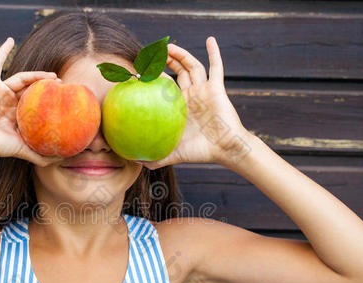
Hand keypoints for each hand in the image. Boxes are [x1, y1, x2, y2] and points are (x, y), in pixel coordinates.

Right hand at [0, 36, 62, 165]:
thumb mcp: (21, 149)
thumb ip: (37, 155)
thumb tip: (58, 160)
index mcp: (15, 114)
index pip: (35, 103)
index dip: (48, 100)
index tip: (63, 99)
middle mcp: (9, 102)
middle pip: (31, 89)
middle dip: (46, 86)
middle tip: (62, 86)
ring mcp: (0, 92)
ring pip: (21, 78)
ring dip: (36, 75)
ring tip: (52, 76)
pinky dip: (2, 51)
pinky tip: (10, 40)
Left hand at [139, 37, 253, 169]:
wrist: (226, 150)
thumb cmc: (202, 152)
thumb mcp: (175, 154)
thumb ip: (157, 158)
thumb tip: (136, 163)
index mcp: (180, 107)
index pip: (165, 86)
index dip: (154, 78)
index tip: (140, 72)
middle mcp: (191, 95)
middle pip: (177, 72)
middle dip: (166, 61)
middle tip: (153, 53)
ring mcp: (204, 90)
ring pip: (191, 66)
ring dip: (181, 54)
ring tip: (169, 46)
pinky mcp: (217, 88)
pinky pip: (216, 67)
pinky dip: (214, 53)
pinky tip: (210, 39)